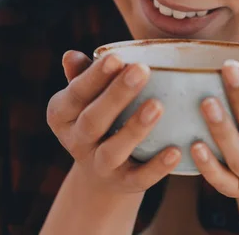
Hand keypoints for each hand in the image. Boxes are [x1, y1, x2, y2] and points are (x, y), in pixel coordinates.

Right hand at [46, 50, 181, 194]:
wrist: (100, 172)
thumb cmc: (99, 117)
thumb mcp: (86, 98)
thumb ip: (82, 75)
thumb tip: (72, 54)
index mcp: (63, 115)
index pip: (76, 94)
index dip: (94, 77)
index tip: (116, 57)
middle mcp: (77, 142)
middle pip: (93, 120)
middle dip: (116, 95)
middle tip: (141, 70)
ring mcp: (99, 166)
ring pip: (112, 151)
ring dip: (135, 128)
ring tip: (158, 105)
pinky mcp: (124, 184)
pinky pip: (139, 178)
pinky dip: (157, 166)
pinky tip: (175, 150)